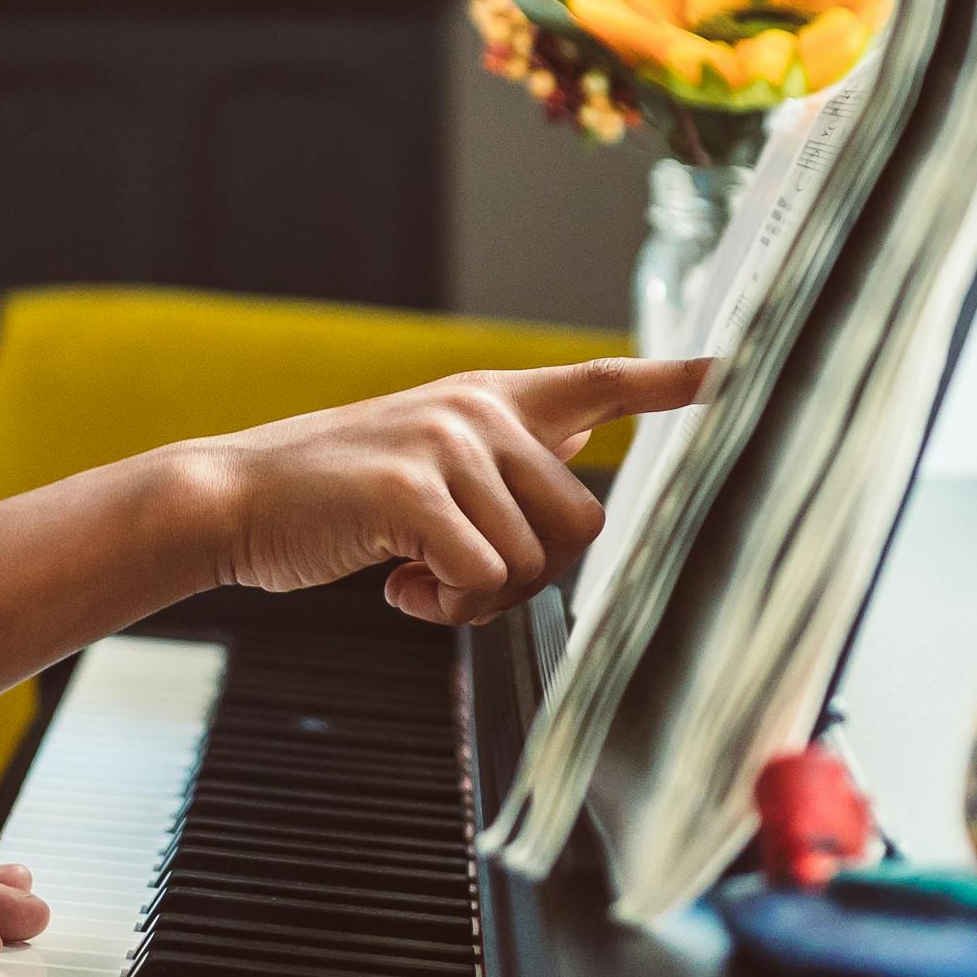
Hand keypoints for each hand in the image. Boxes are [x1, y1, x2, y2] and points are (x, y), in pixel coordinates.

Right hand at [195, 355, 707, 624]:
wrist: (233, 499)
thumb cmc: (335, 500)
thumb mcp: (427, 464)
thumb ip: (500, 474)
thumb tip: (569, 527)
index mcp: (490, 400)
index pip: (603, 382)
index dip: (678, 382)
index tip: (743, 371)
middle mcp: (479, 409)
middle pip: (586, 520)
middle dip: (533, 572)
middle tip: (458, 575)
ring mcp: (447, 443)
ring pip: (534, 561)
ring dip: (478, 595)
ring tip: (415, 572)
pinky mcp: (414, 490)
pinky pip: (482, 579)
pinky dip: (443, 604)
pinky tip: (395, 585)